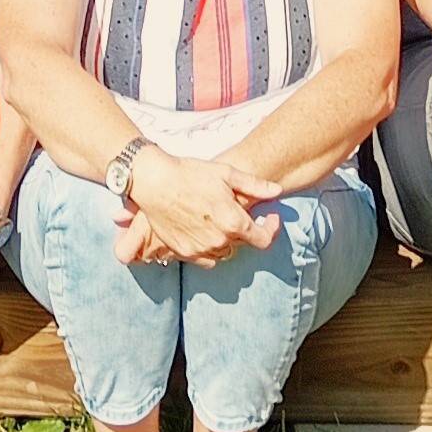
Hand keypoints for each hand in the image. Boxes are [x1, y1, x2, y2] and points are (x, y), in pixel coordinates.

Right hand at [123, 147, 278, 265]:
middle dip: (245, 229)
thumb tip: (277, 192)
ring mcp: (201, 249)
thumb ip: (254, 185)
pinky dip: (209, 248)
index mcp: (233, 221)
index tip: (270, 218)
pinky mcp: (184, 252)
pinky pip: (206, 258)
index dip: (271, 229)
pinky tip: (203, 230)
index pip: (263, 240)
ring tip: (218, 219)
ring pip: (225, 251)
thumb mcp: (226, 173)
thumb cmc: (190, 173)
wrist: (154, 182)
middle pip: (243, 243)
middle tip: (235, 210)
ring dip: (227, 239)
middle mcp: (220, 240)